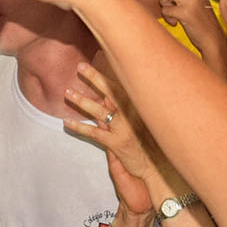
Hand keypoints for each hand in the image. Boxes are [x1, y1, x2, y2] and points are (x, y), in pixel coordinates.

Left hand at [61, 63, 166, 208]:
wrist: (160, 169)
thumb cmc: (155, 146)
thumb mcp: (148, 124)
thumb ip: (133, 110)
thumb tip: (118, 99)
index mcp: (140, 108)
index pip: (123, 86)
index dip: (111, 73)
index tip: (103, 57)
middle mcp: (132, 115)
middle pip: (111, 92)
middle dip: (95, 78)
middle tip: (81, 67)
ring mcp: (124, 129)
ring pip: (99, 111)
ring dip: (82, 101)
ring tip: (68, 93)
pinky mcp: (117, 144)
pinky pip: (94, 134)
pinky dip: (79, 127)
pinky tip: (66, 123)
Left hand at [158, 0, 215, 28]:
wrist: (212, 38)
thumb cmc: (201, 21)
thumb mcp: (195, 0)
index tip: (172, 0)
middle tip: (170, 7)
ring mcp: (191, 1)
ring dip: (164, 5)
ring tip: (172, 13)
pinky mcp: (186, 13)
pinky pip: (165, 9)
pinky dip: (167, 17)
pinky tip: (176, 22)